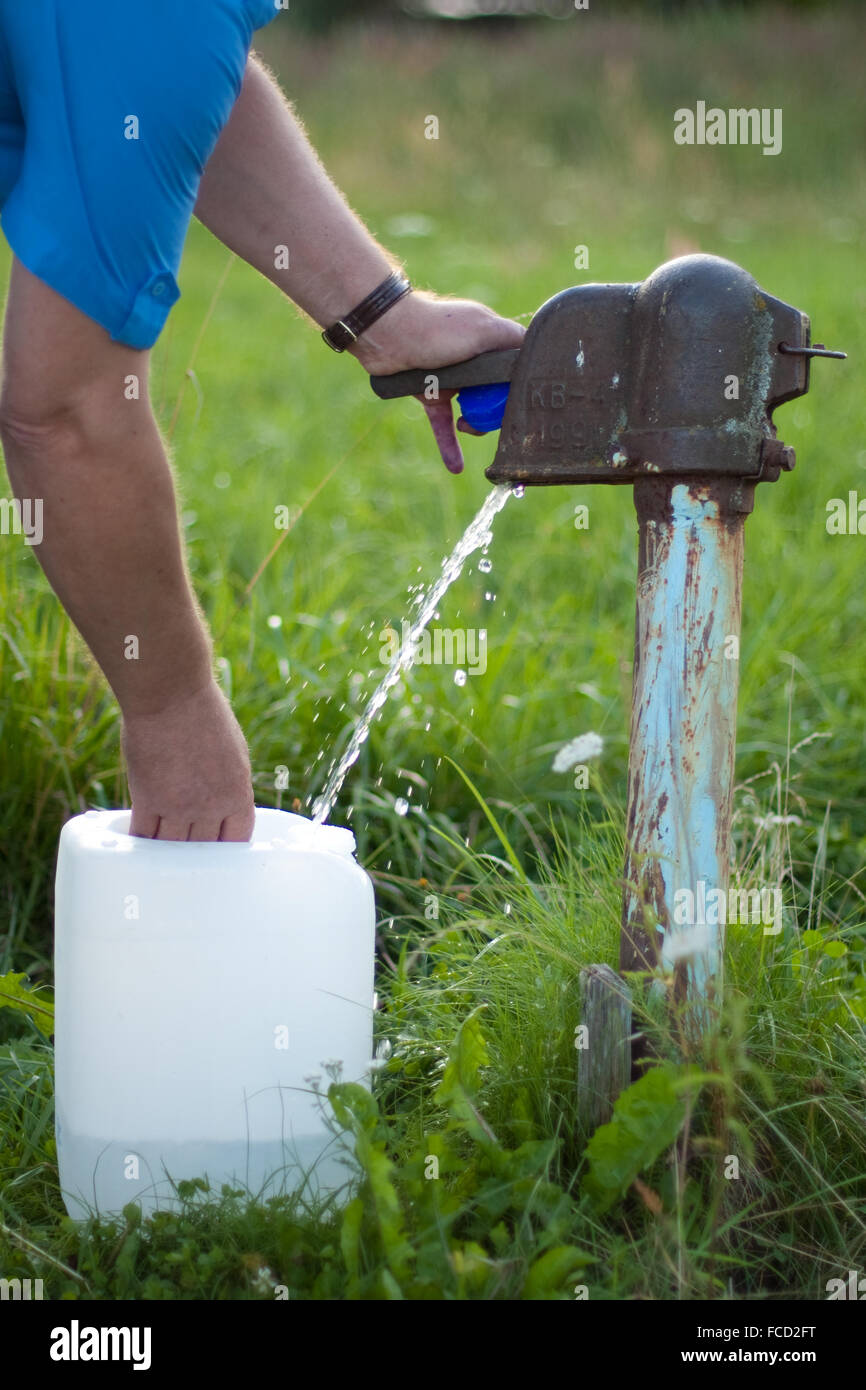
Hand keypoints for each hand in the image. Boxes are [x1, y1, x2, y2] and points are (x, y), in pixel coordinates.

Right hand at [122, 681, 255, 840]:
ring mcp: (179, 807)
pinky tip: (137, 844)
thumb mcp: (233, 752)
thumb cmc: (204, 714)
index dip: (226, 848)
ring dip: (165, 853)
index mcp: (238, 793)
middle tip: (183, 854)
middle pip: (203, 849)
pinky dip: (140, 842)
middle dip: (194, 853)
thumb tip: (221, 804)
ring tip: (158, 854)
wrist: (171, 695)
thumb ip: (229, 784)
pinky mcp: (147, 800)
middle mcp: (211, 806)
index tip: (216, 850)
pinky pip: (143, 836)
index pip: (237, 839)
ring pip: (172, 848)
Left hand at [351, 290, 524, 472]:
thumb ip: (514, 339)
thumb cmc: (437, 329)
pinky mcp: (431, 394)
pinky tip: (457, 467)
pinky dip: (449, 445)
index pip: (518, 366)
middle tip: (496, 420)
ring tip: (467, 428)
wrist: (388, 336)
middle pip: (498, 394)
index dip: (522, 385)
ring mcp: (454, 377)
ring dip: (475, 426)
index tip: (525, 404)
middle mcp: (475, 358)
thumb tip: (537, 350)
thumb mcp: (485, 329)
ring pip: (474, 410)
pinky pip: (444, 424)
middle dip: (499, 411)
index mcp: (491, 340)